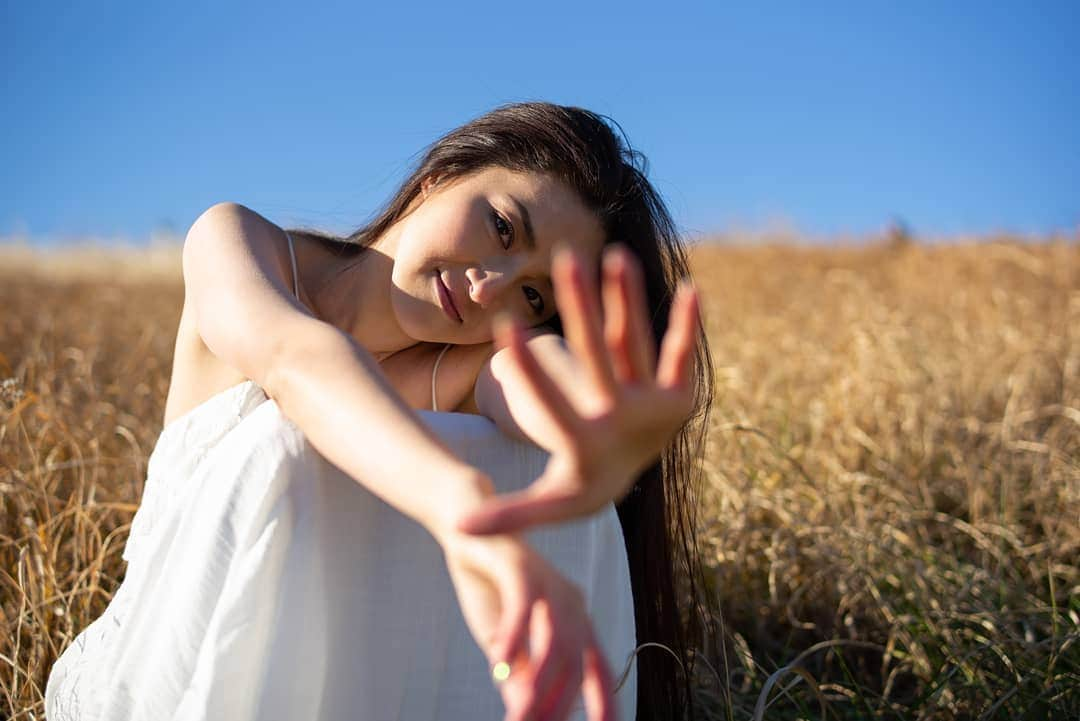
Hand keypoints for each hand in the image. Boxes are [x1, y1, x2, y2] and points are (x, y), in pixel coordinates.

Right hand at [439, 531, 616, 720]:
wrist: (465, 528)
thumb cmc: (488, 587)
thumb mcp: (503, 641)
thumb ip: (519, 673)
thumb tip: (527, 710)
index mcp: (575, 621)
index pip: (598, 671)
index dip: (605, 703)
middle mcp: (572, 603)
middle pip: (576, 663)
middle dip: (556, 704)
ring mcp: (550, 583)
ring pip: (556, 640)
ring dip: (538, 680)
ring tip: (521, 711)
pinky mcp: (522, 565)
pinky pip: (524, 606)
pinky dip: (513, 636)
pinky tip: (497, 661)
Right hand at [455, 243, 699, 534]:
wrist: (632, 480)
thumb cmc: (576, 482)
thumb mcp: (546, 501)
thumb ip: (508, 513)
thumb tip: (458, 526)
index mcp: (586, 445)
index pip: (552, 402)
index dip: (527, 368)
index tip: (505, 326)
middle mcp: (623, 422)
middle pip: (600, 358)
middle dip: (582, 309)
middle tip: (565, 260)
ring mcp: (655, 407)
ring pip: (636, 345)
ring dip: (627, 300)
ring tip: (616, 255)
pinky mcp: (681, 397)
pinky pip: (682, 355)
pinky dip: (688, 325)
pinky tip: (694, 289)